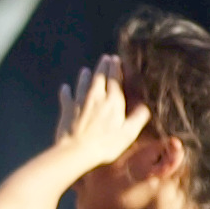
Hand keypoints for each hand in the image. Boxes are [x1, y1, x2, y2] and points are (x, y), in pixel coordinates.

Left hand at [49, 59, 149, 175]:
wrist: (77, 150)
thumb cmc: (105, 144)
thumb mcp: (128, 133)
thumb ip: (137, 119)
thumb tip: (145, 107)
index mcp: (113, 101)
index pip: (115, 80)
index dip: (116, 69)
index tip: (115, 59)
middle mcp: (96, 97)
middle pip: (99, 77)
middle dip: (103, 66)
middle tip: (104, 58)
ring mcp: (80, 101)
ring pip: (82, 84)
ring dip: (84, 76)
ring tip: (85, 70)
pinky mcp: (67, 109)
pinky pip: (66, 97)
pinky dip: (66, 91)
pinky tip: (64, 87)